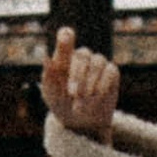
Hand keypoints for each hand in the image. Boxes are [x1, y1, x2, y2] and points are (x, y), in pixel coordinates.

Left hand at [42, 27, 119, 141]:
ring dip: (90, 82)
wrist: (79, 121)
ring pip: (98, 62)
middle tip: (73, 93)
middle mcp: (81, 57)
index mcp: (63, 57)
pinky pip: (111, 71)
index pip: (66, 36)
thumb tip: (45, 57)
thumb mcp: (50, 92)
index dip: (67, 36)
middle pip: (83, 55)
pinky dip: (103, 84)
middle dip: (78, 75)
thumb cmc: (60, 103)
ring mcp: (98, 63)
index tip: (66, 36)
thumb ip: (49, 75)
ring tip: (83, 100)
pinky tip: (97, 97)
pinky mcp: (111, 73)